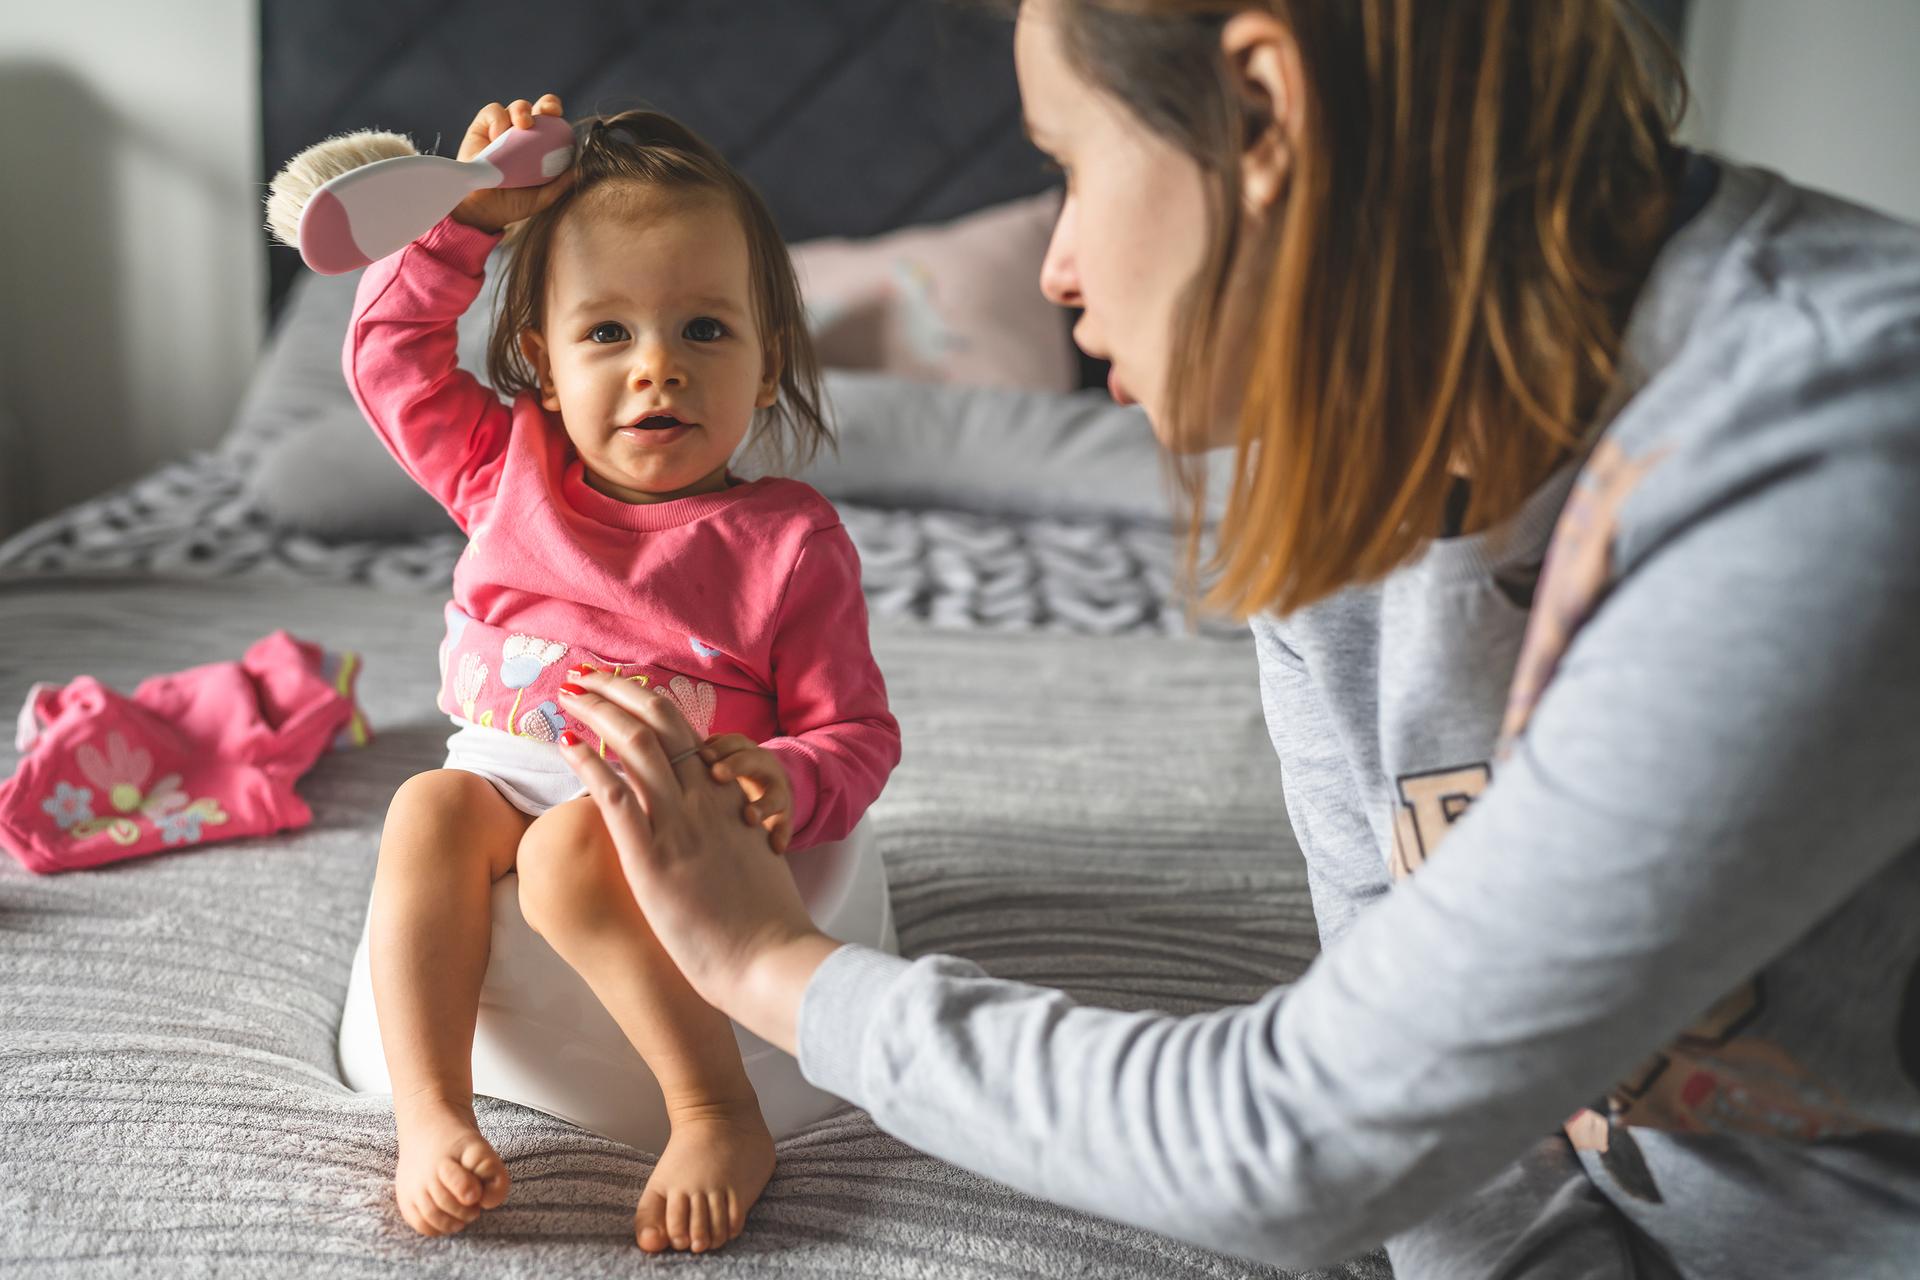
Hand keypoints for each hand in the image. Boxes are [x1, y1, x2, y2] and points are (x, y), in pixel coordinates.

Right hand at [448, 94, 575, 233]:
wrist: (483, 208)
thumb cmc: (513, 203)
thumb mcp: (542, 196)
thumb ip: (561, 183)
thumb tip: (580, 169)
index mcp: (542, 146)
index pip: (555, 123)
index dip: (558, 114)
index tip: (559, 117)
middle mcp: (524, 134)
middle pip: (539, 109)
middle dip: (547, 105)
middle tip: (547, 113)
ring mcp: (504, 128)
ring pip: (518, 107)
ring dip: (522, 111)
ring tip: (522, 126)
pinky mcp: (482, 126)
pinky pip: (493, 111)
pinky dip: (498, 119)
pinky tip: (497, 136)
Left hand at [555, 670, 839, 1050]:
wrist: (770, 959)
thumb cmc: (764, 922)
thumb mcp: (751, 857)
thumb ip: (730, 831)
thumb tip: (720, 825)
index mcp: (726, 797)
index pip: (685, 731)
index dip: (649, 702)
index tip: (623, 688)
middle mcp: (703, 798)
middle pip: (657, 721)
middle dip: (618, 688)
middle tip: (587, 673)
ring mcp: (677, 823)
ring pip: (632, 744)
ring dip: (596, 710)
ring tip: (568, 693)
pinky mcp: (652, 856)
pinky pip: (613, 794)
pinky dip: (586, 762)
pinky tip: (565, 743)